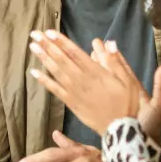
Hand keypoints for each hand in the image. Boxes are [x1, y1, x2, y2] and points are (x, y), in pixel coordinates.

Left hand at [29, 30, 160, 141]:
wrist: (118, 129)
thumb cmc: (125, 103)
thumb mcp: (127, 81)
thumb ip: (116, 61)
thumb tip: (107, 43)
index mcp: (96, 72)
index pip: (75, 53)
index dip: (61, 42)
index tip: (49, 32)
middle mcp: (82, 80)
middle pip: (62, 59)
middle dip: (48, 46)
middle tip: (34, 34)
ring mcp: (74, 92)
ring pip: (56, 72)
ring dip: (44, 58)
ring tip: (33, 47)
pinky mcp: (70, 102)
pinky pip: (55, 89)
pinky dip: (44, 80)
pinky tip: (34, 72)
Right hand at [92, 40, 160, 142]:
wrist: (141, 149)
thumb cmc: (151, 129)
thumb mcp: (158, 106)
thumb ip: (160, 85)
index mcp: (135, 92)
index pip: (124, 70)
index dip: (116, 57)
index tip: (109, 44)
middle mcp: (124, 96)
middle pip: (112, 73)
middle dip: (103, 59)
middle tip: (93, 45)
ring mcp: (115, 103)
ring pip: (104, 82)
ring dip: (96, 69)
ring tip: (87, 55)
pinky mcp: (106, 111)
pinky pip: (98, 94)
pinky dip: (91, 85)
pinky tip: (81, 78)